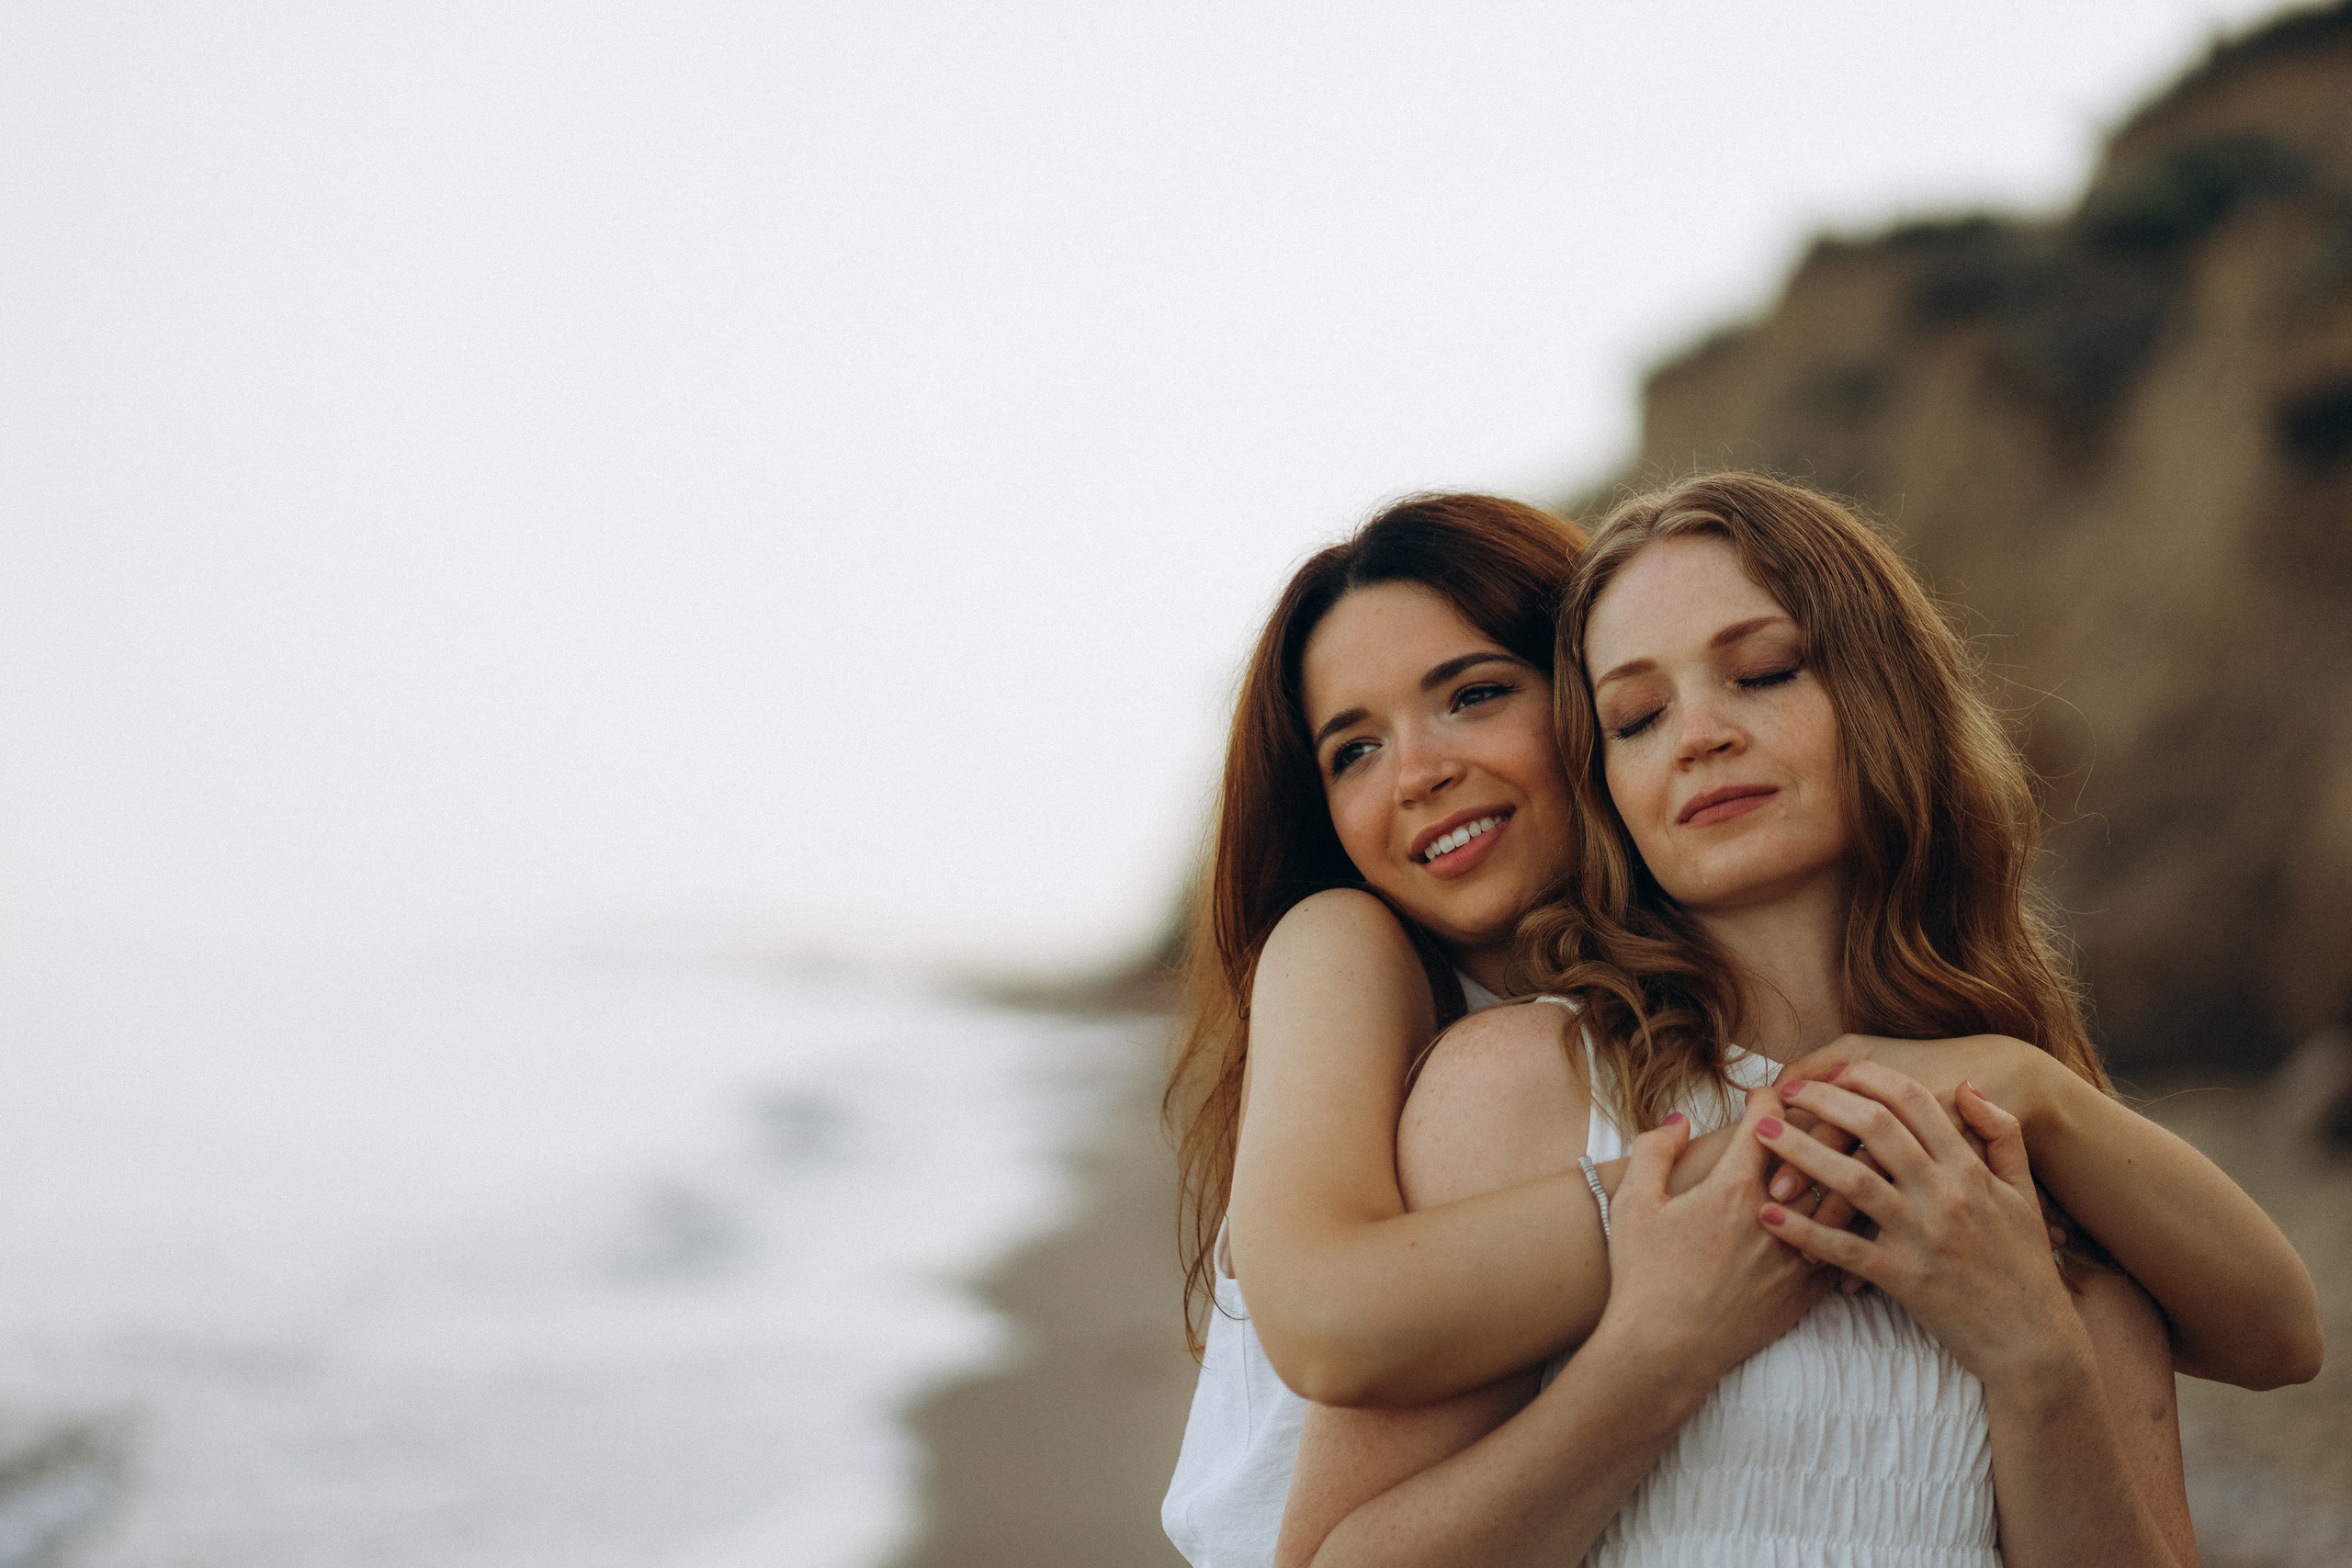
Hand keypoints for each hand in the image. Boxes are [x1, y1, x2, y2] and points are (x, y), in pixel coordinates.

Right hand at [1599, 1088, 1834, 1384]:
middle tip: (1826, 1107)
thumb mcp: (1631, 1203)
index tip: (1769, 1092)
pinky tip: (1855, 1215)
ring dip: (1847, 1171)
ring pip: (1844, 1200)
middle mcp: (1774, 1218)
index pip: (1767, 1122)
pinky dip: (1853, 1225)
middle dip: (1823, 1124)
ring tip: (1851, 1154)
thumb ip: (1655, 1151)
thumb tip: (1681, 1121)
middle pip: (1819, 1154)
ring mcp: (1796, 1257)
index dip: (1769, 1096)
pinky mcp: (1808, 1292)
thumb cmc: (1642, 1276)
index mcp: (1731, 1189)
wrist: (1663, 1351)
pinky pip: (1848, 1248)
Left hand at [1750, 1062, 2077, 1383]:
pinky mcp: (1904, 1278)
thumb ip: (2003, 1135)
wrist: (2035, 1341)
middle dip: (1823, 1103)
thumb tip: (1968, 1086)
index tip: (1831, 1072)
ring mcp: (1923, 1236)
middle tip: (1783, 1092)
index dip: (1868, 1078)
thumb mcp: (2024, 1193)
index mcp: (1970, 1169)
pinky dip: (1804, 1231)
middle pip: (1875, 1129)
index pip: (1914, 1101)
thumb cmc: (2025, 1264)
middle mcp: (1945, 1195)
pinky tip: (1769, 1214)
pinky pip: (1844, 1248)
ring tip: (1761, 1135)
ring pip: (1852, 1181)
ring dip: (1801, 1153)